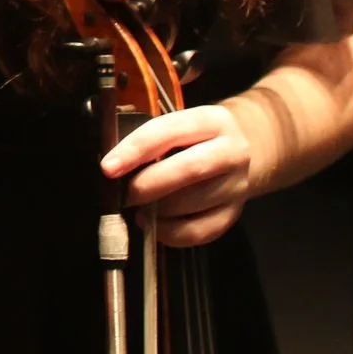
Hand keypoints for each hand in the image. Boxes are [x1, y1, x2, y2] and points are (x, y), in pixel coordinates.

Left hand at [100, 102, 260, 246]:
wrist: (244, 153)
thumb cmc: (197, 139)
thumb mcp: (180, 124)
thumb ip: (151, 139)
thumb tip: (114, 163)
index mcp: (212, 121)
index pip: (168, 132)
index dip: (134, 150)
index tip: (109, 167)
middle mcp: (232, 152)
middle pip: (189, 170)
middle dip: (148, 184)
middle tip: (124, 194)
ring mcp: (237, 185)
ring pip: (194, 203)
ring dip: (158, 210)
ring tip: (138, 207)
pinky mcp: (235, 213)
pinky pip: (202, 230)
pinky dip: (172, 233)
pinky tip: (154, 224)